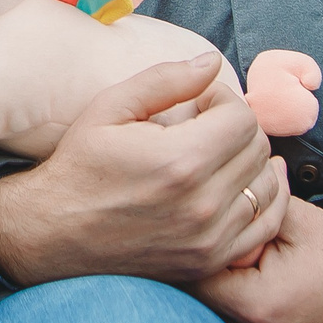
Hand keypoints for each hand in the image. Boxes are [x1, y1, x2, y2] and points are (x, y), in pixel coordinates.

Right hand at [0, 56, 286, 286]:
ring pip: (268, 186)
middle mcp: (202, 204)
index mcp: (180, 161)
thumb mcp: (110, 108)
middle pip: (258, 150)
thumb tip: (212, 61)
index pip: (243, 118)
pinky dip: (263, 201)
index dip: (223, 101)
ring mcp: (209, 239)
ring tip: (219, 155)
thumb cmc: (80, 166)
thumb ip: (166, 79)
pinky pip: (265, 226)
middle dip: (237, 128)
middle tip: (206, 126)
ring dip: (251, 163)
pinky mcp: (210, 261)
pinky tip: (240, 186)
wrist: (54, 233)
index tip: (198, 103)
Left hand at [194, 197, 322, 322]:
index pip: (193, 272)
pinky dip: (239, 312)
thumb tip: (222, 178)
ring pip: (218, 322)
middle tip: (204, 238)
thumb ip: (253, 202)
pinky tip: (253, 286)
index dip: (193, 241)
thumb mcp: (301, 220)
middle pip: (200, 303)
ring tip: (230, 260)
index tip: (198, 220)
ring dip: (218, 292)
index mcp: (256, 305)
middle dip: (200, 267)